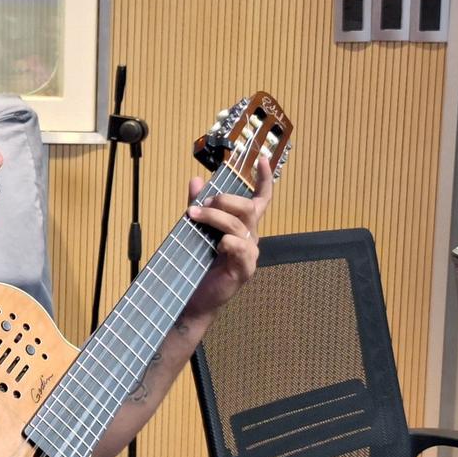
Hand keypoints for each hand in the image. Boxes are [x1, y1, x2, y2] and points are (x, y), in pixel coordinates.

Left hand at [182, 157, 272, 318]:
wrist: (193, 297)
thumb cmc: (198, 263)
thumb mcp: (196, 229)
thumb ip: (198, 205)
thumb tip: (195, 180)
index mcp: (243, 226)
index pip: (260, 199)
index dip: (264, 179)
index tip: (261, 159)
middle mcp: (251, 237)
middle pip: (248, 207)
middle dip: (223, 200)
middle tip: (198, 206)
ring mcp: (249, 254)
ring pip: (239, 225)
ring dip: (214, 217)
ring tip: (194, 216)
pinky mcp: (244, 269)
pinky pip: (240, 248)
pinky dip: (227, 242)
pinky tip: (216, 246)